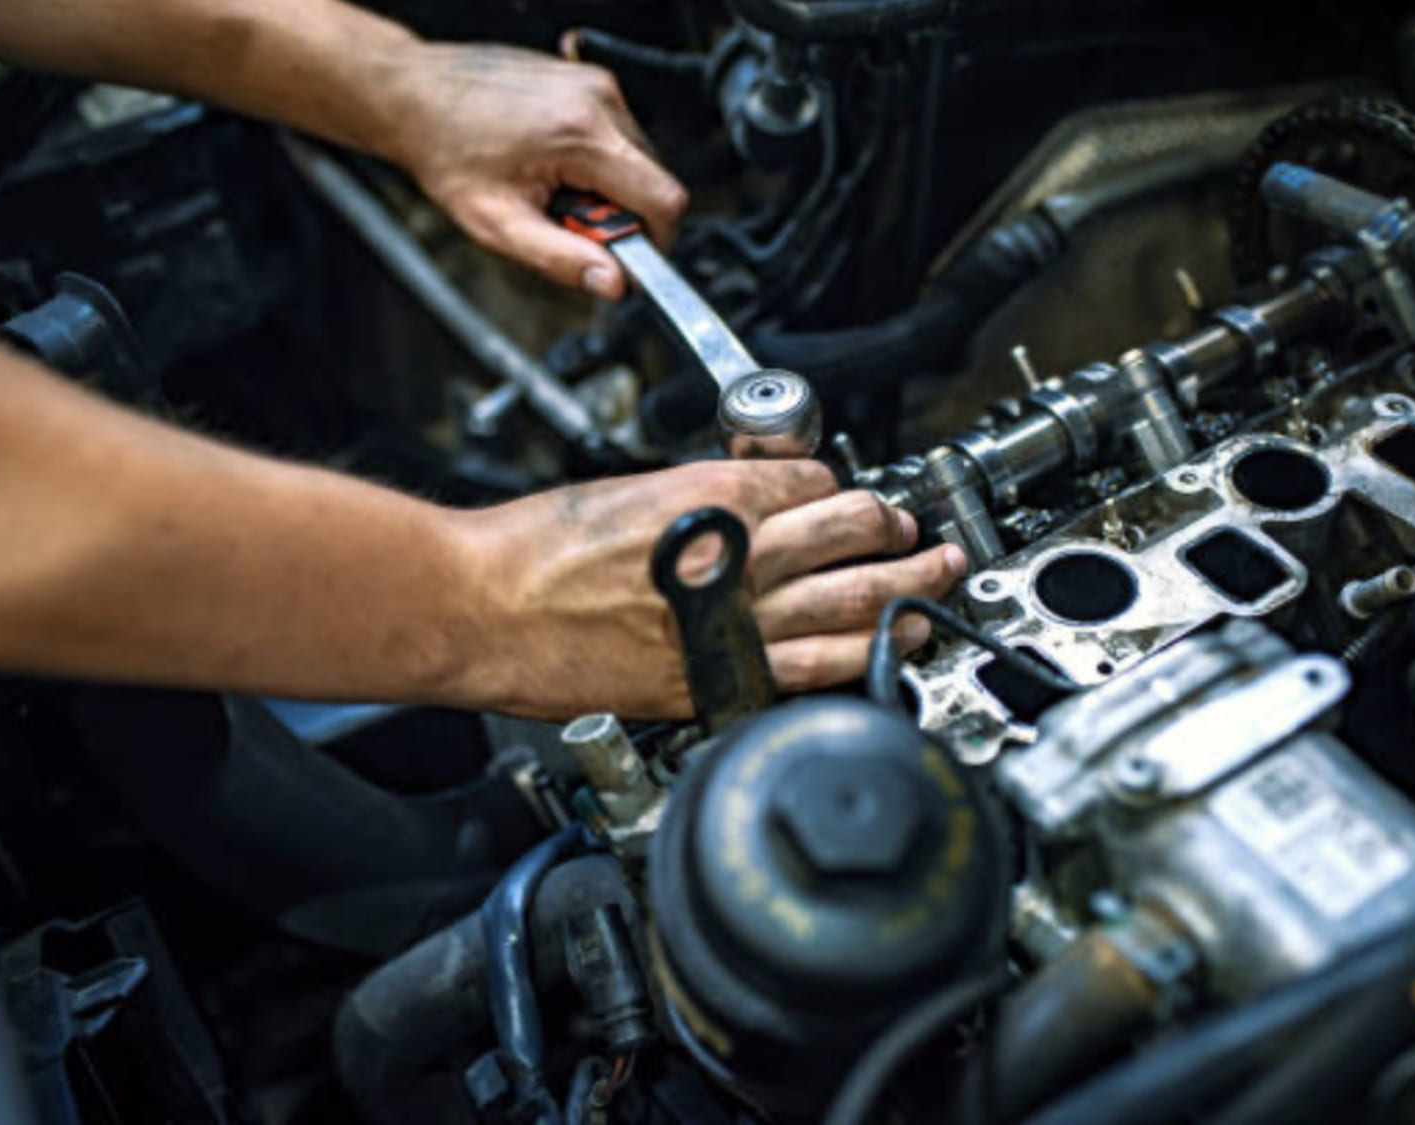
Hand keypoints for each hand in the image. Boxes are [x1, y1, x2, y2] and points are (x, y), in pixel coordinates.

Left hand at [382, 42, 687, 298]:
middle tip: (565, 219)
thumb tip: (614, 284)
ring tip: (554, 186)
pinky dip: (596, 161)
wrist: (417, 97)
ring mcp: (596, 84)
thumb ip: (561, 260)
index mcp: (583, 136)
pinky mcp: (590, 81)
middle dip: (619, 214)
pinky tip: (553, 162)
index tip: (624, 256)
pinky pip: (619, 136)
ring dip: (607, 187)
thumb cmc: (448, 153)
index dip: (655, 242)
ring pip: (638, 160)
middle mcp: (599, 100)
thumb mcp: (499, 224)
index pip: (664, 201)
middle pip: (653, 181)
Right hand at [458, 460, 965, 718]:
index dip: (840, 486)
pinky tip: (889, 650)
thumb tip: (752, 499)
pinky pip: (812, 671)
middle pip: (856, 533)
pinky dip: (861, 657)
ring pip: (856, 603)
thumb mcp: (631, 489)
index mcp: (717, 494)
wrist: (481, 607)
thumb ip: (702, 495)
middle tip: (919, 534)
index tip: (850, 497)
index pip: (817, 482)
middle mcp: (740, 555)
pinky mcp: (713, 680)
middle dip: (898, 531)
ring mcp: (734, 624)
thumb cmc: (535, 548)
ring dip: (908, 592)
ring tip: (933, 585)